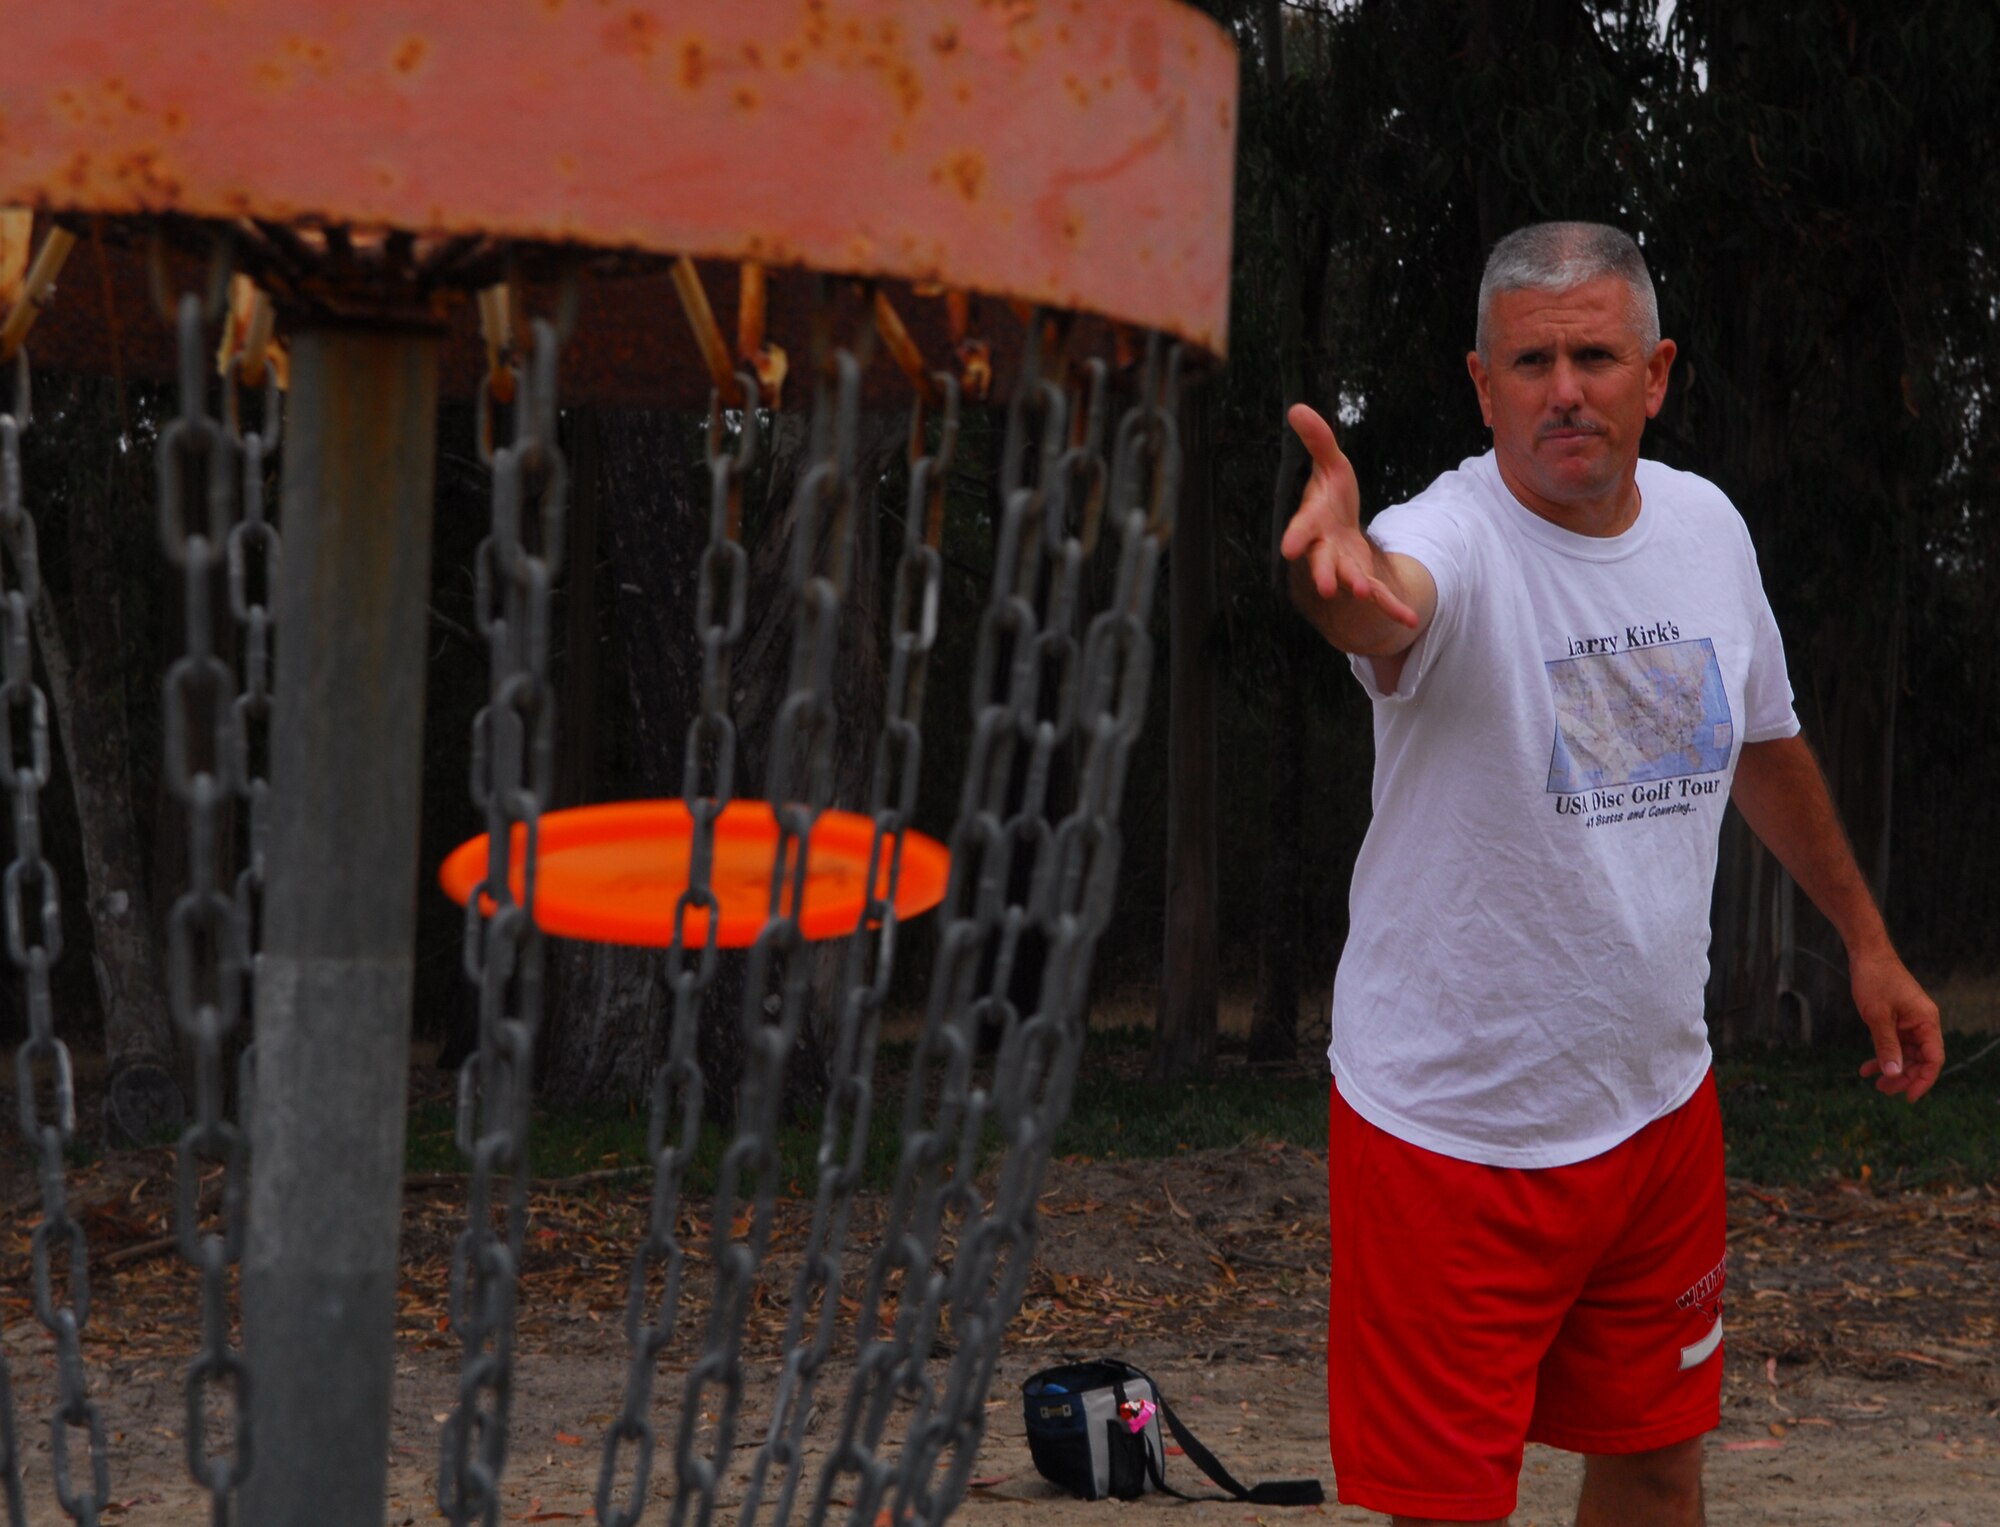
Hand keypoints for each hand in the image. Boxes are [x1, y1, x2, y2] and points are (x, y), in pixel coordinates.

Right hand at [1278, 404, 1419, 627]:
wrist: (1340, 532)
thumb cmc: (1331, 497)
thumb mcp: (1330, 465)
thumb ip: (1318, 441)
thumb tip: (1296, 408)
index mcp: (1314, 523)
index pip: (1303, 529)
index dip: (1298, 537)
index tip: (1289, 548)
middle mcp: (1325, 550)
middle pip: (1322, 562)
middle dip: (1323, 572)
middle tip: (1325, 585)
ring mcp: (1345, 567)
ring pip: (1349, 579)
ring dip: (1356, 586)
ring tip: (1364, 592)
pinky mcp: (1366, 579)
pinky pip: (1380, 596)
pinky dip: (1393, 608)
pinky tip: (1410, 619)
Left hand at [1852, 946, 1943, 1102]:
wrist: (1866, 955)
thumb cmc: (1875, 980)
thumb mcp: (1878, 1017)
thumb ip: (1886, 1046)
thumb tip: (1894, 1074)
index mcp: (1927, 1022)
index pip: (1933, 1059)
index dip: (1923, 1080)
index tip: (1908, 1097)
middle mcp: (1923, 1024)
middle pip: (1920, 1059)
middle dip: (1903, 1077)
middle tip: (1882, 1090)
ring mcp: (1909, 1022)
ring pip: (1906, 1054)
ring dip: (1891, 1068)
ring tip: (1874, 1082)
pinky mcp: (1896, 1019)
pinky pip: (1894, 1044)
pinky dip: (1882, 1055)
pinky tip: (1866, 1067)